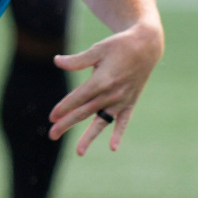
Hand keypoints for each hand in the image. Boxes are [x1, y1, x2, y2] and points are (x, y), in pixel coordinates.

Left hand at [47, 21, 162, 156]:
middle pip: (85, 112)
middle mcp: (111, 94)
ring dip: (89, 136)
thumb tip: (56, 61)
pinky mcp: (130, 102)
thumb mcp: (97, 49)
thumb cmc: (118, 46)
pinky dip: (118, 133)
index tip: (52, 117)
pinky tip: (113, 147)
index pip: (77, 98)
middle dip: (67, 123)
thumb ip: (77, 60)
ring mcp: (121, 100)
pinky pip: (123, 121)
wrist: (146, 46)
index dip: (63, 107)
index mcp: (101, 81)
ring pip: (102, 121)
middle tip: (52, 134)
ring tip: (79, 152)